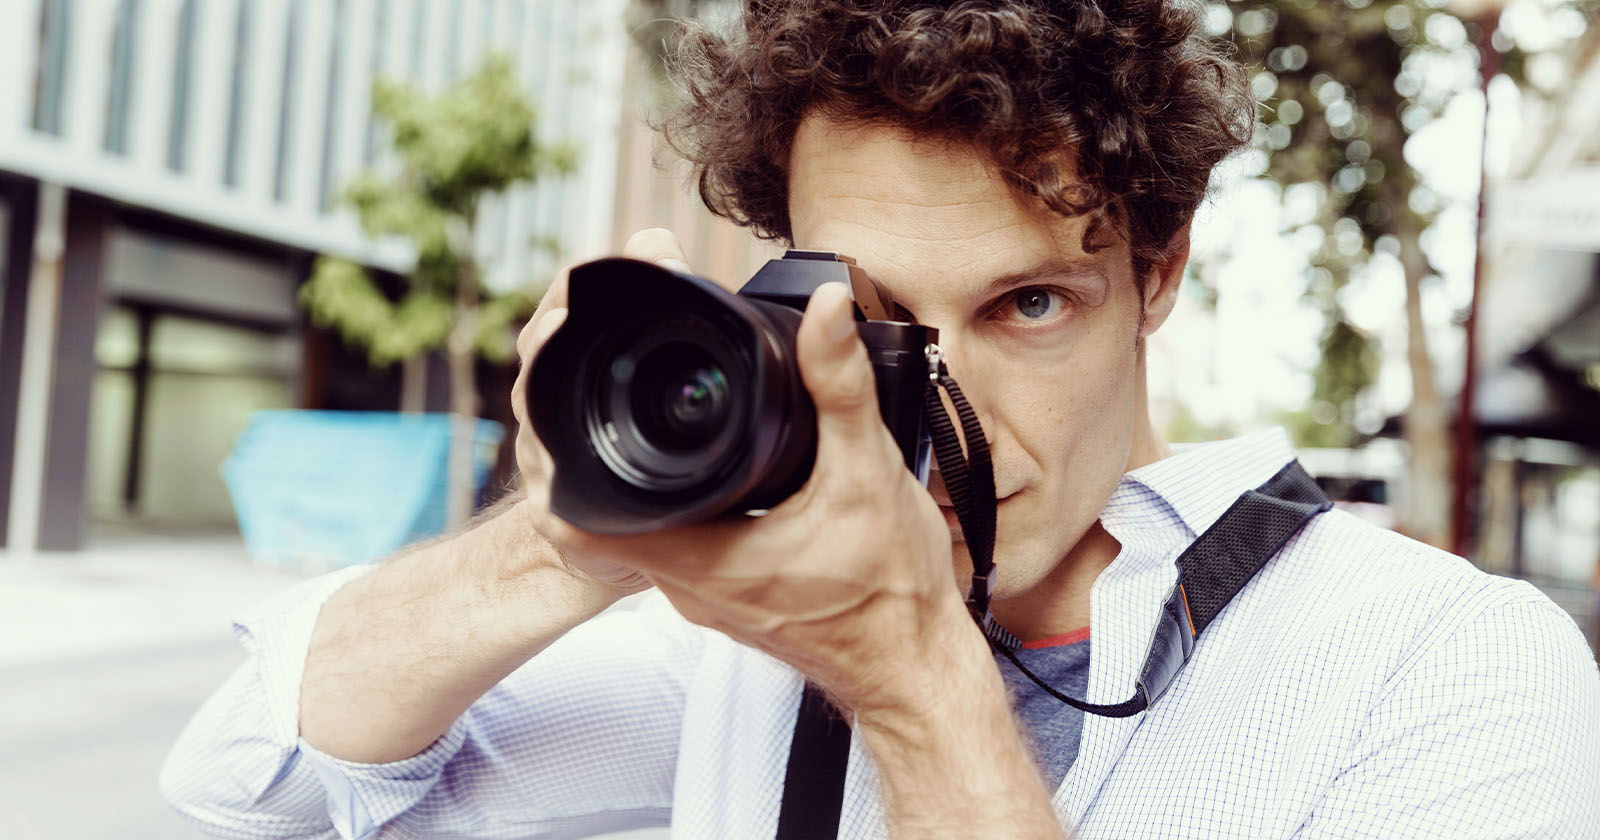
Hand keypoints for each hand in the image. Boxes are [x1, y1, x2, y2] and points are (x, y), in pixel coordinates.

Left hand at [519, 229, 972, 712]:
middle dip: (599, 455)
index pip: (580, 523)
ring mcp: (709, 598)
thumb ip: (841, 386)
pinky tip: (712, 475)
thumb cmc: (894, 596)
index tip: (564, 417)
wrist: (916, 667)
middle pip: (604, 519)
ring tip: (653, 423)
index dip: (558, 466)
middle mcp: (691, 587)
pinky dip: (681, 508)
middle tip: (608, 396)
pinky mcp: (733, 600)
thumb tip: (823, 312)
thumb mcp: (869, 474)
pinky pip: (682, 549)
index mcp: (704, 560)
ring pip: (644, 533)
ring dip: (641, 482)